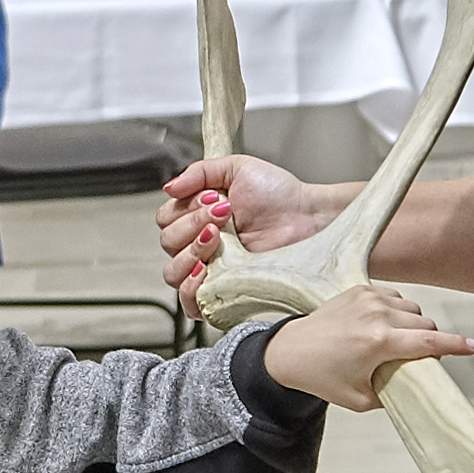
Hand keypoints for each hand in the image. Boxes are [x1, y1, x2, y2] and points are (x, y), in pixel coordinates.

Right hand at [157, 157, 343, 301]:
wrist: (307, 218)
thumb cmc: (278, 193)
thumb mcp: (235, 168)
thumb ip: (198, 172)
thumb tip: (168, 187)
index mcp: (198, 216)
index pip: (165, 219)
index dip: (184, 209)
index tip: (213, 199)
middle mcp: (200, 244)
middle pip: (167, 243)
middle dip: (191, 224)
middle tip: (224, 215)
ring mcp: (211, 270)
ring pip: (172, 272)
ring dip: (189, 252)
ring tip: (218, 239)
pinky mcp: (224, 293)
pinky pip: (189, 304)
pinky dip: (189, 288)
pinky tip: (204, 270)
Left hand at [251, 283, 473, 411]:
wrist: (290, 351)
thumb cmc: (324, 378)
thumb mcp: (362, 400)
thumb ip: (396, 390)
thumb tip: (420, 381)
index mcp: (378, 342)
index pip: (428, 341)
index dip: (455, 346)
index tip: (473, 347)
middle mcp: (375, 314)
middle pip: (425, 323)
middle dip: (429, 340)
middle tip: (417, 358)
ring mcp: (367, 297)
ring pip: (413, 308)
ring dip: (413, 324)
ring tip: (396, 342)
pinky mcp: (360, 288)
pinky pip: (396, 297)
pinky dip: (398, 311)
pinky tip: (384, 325)